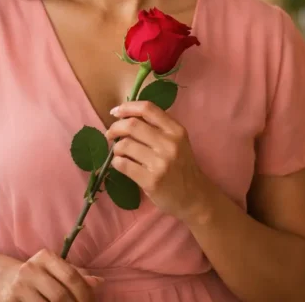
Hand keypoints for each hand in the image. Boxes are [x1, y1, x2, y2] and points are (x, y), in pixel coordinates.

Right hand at [0, 249, 102, 301]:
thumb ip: (77, 275)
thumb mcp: (57, 268)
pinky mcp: (10, 301)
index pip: (71, 276)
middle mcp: (31, 269)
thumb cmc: (39, 274)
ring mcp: (19, 287)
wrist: (5, 279)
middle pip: (60, 295)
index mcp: (46, 257)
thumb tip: (99, 282)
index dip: (84, 292)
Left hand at [106, 101, 211, 222]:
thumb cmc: (182, 166)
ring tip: (119, 153)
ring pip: (124, 145)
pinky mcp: (151, 180)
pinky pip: (123, 165)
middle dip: (115, 128)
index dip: (128, 107)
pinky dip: (116, 163)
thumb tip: (127, 116)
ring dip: (116, 148)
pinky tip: (121, 164)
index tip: (116, 111)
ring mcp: (160, 163)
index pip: (148, 109)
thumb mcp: (179, 141)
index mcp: (176, 130)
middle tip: (110, 134)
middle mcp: (169, 143)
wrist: (194, 196)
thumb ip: (159, 127)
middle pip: (132, 125)